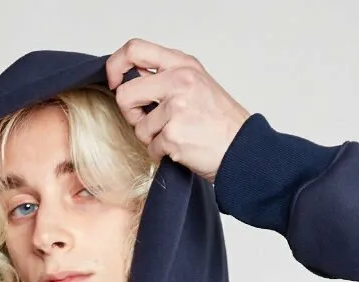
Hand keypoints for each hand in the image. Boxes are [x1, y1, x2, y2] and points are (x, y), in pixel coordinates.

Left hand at [105, 38, 250, 183]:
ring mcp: (176, 108)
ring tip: (175, 137)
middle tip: (147, 122)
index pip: (134, 50)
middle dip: (131, 114)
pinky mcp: (174, 135)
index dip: (116, 66)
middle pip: (126, 94)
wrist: (242, 149)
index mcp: (182, 64)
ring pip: (139, 127)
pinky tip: (181, 149)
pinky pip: (152, 147)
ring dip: (152, 138)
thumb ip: (167, 77)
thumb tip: (132, 79)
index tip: (116, 82)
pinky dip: (162, 153)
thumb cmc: (221, 122)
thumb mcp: (197, 83)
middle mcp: (179, 81)